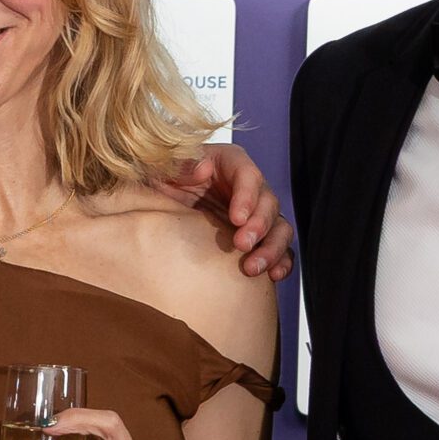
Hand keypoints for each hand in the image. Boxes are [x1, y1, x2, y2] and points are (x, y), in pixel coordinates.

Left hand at [152, 143, 294, 281]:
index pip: (248, 175)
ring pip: (279, 228)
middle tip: (242, 244)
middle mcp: (248, 188)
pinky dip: (281, 262)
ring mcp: (255, 214)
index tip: (237, 218)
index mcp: (229, 164)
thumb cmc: (163, 181)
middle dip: (259, 226)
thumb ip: (182, 165)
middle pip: (268, 203)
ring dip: (271, 248)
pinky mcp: (257, 238)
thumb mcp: (164, 169)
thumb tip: (203, 169)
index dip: (247, 197)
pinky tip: (273, 274)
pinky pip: (280, 250)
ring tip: (253, 267)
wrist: (158, 208)